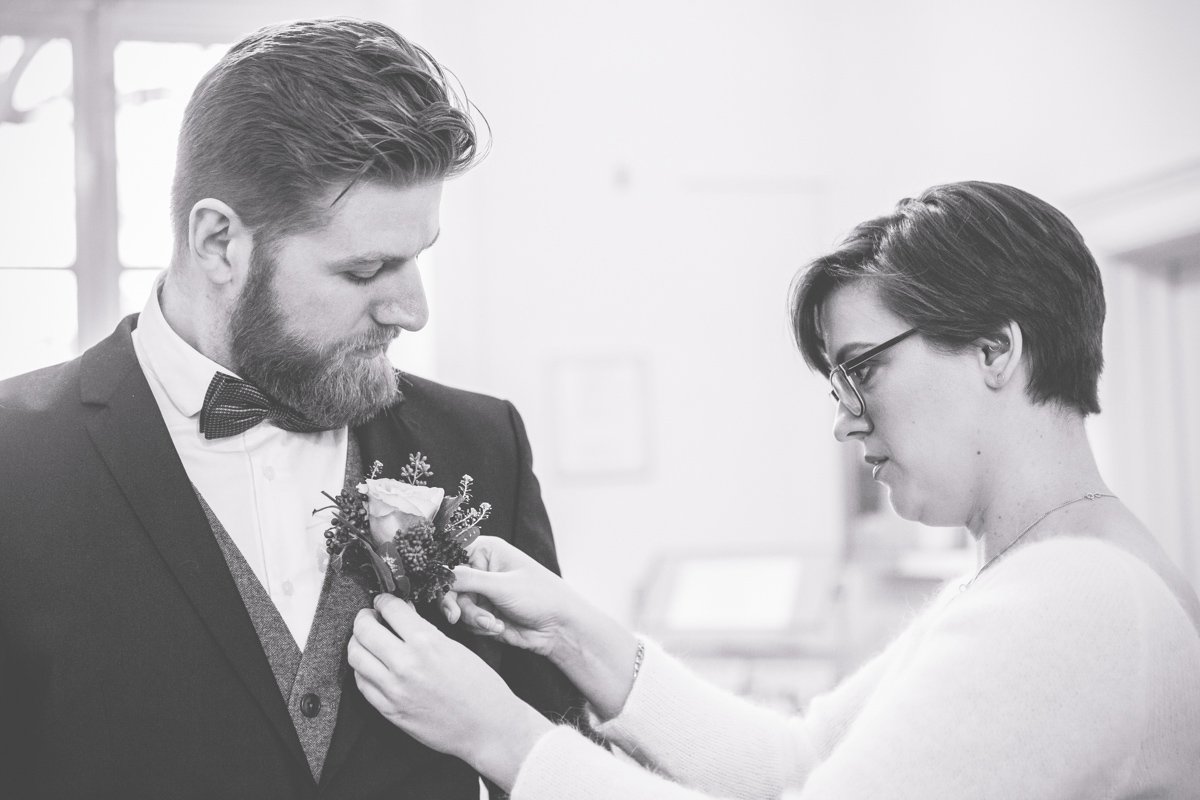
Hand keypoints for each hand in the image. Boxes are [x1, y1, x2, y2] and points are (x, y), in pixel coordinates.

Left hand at [348, 594, 551, 790]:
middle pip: (364, 630)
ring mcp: (394, 690)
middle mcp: (406, 664)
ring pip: (356, 656)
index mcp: (427, 642)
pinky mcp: (389, 711)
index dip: (384, 600)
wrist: (487, 726)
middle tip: (369, 616)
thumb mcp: (455, 648)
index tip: (383, 601)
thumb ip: (425, 632)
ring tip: (367, 640)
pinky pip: (362, 684)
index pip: (390, 609)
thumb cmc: (480, 687)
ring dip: (358, 643)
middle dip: (364, 618)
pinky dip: (363, 669)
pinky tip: (372, 666)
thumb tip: (402, 615)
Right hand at [438, 535, 576, 657]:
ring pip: (456, 605)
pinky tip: (497, 627)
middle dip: (456, 603)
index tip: (440, 589)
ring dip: (472, 618)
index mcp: (486, 551)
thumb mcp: (502, 585)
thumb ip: (468, 580)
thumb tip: (439, 573)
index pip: (451, 554)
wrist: (557, 627)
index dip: (442, 571)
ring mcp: (481, 592)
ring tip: (493, 622)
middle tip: (456, 617)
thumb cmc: (539, 595)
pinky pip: (465, 621)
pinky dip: (478, 626)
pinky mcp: (482, 612)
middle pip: (449, 584)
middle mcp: (480, 569)